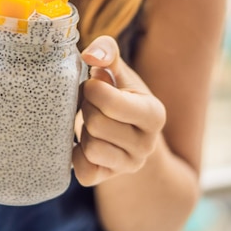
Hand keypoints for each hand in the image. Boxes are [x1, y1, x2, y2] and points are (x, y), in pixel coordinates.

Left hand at [73, 35, 165, 185]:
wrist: (125, 130)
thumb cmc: (119, 93)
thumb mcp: (118, 71)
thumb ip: (107, 52)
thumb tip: (90, 56)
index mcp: (154, 114)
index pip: (110, 102)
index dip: (92, 89)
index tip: (94, 85)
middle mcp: (147, 145)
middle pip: (97, 124)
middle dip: (86, 109)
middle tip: (90, 104)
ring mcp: (129, 165)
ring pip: (90, 148)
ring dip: (83, 130)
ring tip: (91, 121)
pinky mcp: (108, 178)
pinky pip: (83, 171)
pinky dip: (76, 154)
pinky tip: (83, 141)